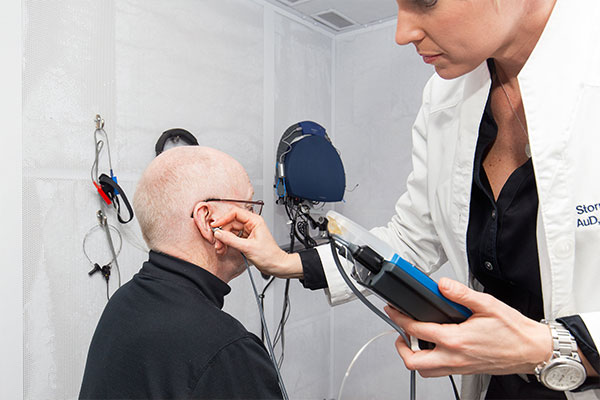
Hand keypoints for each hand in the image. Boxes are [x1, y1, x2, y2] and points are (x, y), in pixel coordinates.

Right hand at [211, 208, 302, 278]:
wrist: (276, 265)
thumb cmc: (269, 255)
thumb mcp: (247, 247)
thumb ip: (231, 239)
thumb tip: (219, 234)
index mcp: (255, 221)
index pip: (235, 213)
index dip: (223, 219)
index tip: (215, 226)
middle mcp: (251, 224)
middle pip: (230, 223)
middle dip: (223, 233)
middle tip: (217, 242)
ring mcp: (248, 232)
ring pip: (230, 231)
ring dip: (224, 239)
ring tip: (221, 248)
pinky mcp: (246, 239)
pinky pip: (233, 238)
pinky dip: (227, 243)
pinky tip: (224, 249)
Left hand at [384, 277, 552, 376]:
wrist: (532, 350)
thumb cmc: (514, 331)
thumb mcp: (487, 304)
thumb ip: (461, 294)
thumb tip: (442, 285)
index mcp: (456, 340)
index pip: (417, 330)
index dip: (400, 319)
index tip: (393, 311)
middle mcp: (455, 357)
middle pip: (413, 362)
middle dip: (401, 347)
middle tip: (400, 332)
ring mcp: (459, 367)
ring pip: (425, 371)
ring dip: (414, 357)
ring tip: (413, 341)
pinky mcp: (465, 371)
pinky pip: (439, 372)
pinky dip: (429, 362)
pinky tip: (433, 347)